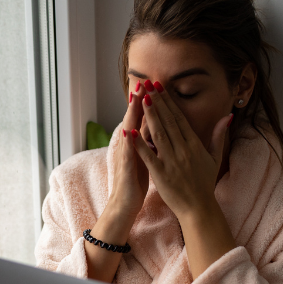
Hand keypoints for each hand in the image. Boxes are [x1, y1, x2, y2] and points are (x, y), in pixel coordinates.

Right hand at [109, 81, 150, 220]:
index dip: (149, 101)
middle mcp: (129, 145)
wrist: (124, 203)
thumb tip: (158, 126)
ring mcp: (125, 156)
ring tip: (135, 97)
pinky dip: (128, 142)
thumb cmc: (136, 180)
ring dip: (131, 114)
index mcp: (137, 142)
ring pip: (128, 131)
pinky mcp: (125, 169)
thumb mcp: (145, 157)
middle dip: (139, 100)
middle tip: (144, 80)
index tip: (156, 84)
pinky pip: (126, 154)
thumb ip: (150, 140)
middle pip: (134, 119)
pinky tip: (129, 131)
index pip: (144, 117)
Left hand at [127, 82, 236, 278]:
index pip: (179, 118)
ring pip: (159, 134)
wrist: (198, 208)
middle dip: (158, 102)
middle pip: (169, 122)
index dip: (169, 102)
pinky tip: (129, 131)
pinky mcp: (161, 174)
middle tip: (149, 85)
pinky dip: (139, 144)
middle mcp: (183, 150)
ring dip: (150, 115)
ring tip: (143, 98)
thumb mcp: (214, 158)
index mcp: (194, 145)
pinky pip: (148, 156)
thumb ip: (218, 136)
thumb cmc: (205, 183)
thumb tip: (227, 116)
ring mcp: (172, 162)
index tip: (161, 87)